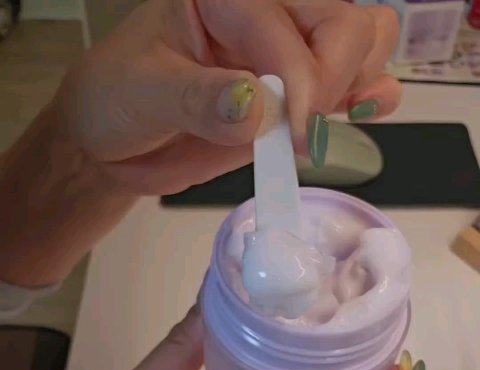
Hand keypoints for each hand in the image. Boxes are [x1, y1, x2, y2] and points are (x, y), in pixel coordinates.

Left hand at [55, 0, 400, 194]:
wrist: (115, 139)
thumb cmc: (117, 100)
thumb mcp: (144, 93)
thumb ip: (198, 100)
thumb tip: (257, 109)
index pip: (289, 26)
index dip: (301, 82)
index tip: (292, 135)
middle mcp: (264, 12)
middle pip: (344, 23)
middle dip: (332, 82)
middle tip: (297, 133)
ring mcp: (285, 53)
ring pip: (363, 42)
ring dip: (356, 85)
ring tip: (314, 126)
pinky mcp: (295, 93)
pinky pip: (356, 80)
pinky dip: (369, 97)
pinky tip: (355, 115)